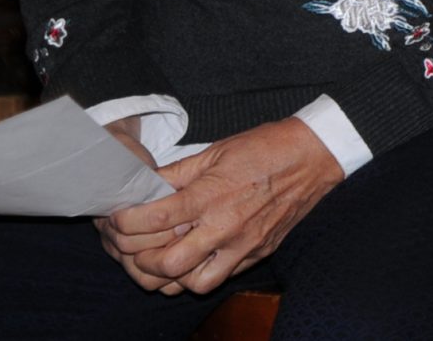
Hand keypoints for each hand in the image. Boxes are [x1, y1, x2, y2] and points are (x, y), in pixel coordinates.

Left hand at [103, 118, 342, 296]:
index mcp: (211, 195)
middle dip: (140, 257)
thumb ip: (176, 174)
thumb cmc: (265, 147)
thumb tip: (143, 188)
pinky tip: (192, 258)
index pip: (152, 220)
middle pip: (166, 265)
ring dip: (169, 275)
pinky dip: (198, 275)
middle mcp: (225, 226)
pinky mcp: (257, 253)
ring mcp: (243, 245)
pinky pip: (220, 279)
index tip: (117, 217)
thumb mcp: (215, 150)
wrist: (315, 155)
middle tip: (134, 243)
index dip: (124, 222)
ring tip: (162, 256)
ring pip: (192, 283)